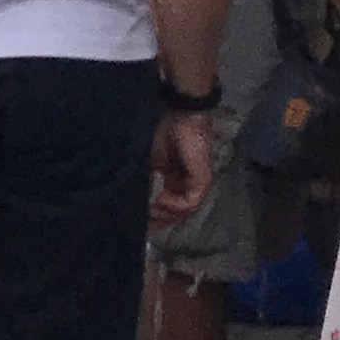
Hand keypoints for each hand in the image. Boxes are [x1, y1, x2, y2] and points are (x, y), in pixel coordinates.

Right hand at [148, 109, 212, 223]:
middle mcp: (189, 182)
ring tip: (151, 213)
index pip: (171, 203)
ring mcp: (198, 182)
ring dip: (167, 214)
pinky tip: (161, 203)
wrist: (181, 114)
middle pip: (179, 211)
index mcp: (178, 178)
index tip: (142, 222)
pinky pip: (190, 202)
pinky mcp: (202, 180)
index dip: (157, 214)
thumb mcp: (152, 160)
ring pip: (184, 210)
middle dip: (162, 220)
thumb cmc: (165, 131)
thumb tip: (136, 197)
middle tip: (146, 225)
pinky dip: (175, 206)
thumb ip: (150, 179)